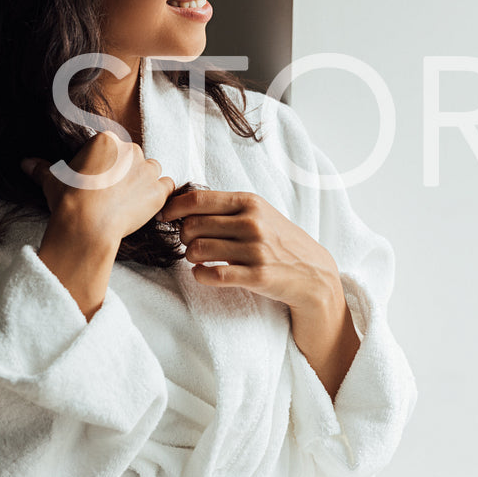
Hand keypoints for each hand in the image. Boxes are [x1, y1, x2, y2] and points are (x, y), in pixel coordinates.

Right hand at [22, 132, 174, 319]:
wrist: (86, 226)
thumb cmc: (69, 200)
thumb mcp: (53, 181)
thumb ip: (42, 169)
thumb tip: (26, 163)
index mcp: (106, 140)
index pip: (113, 147)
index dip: (106, 164)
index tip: (98, 180)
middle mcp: (130, 149)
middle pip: (133, 156)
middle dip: (124, 172)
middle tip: (110, 193)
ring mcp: (146, 169)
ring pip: (151, 169)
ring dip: (143, 181)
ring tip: (127, 199)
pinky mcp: (157, 191)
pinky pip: (167, 186)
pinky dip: (159, 194)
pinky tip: (144, 205)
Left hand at [157, 189, 345, 324]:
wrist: (313, 272)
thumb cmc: (278, 240)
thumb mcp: (259, 213)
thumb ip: (227, 207)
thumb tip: (183, 203)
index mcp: (249, 202)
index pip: (197, 199)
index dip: (173, 208)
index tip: (164, 216)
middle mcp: (252, 223)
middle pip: (192, 226)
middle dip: (183, 236)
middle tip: (190, 243)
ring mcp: (255, 250)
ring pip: (198, 250)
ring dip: (190, 257)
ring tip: (198, 258)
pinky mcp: (257, 276)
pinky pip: (212, 275)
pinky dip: (200, 275)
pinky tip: (203, 273)